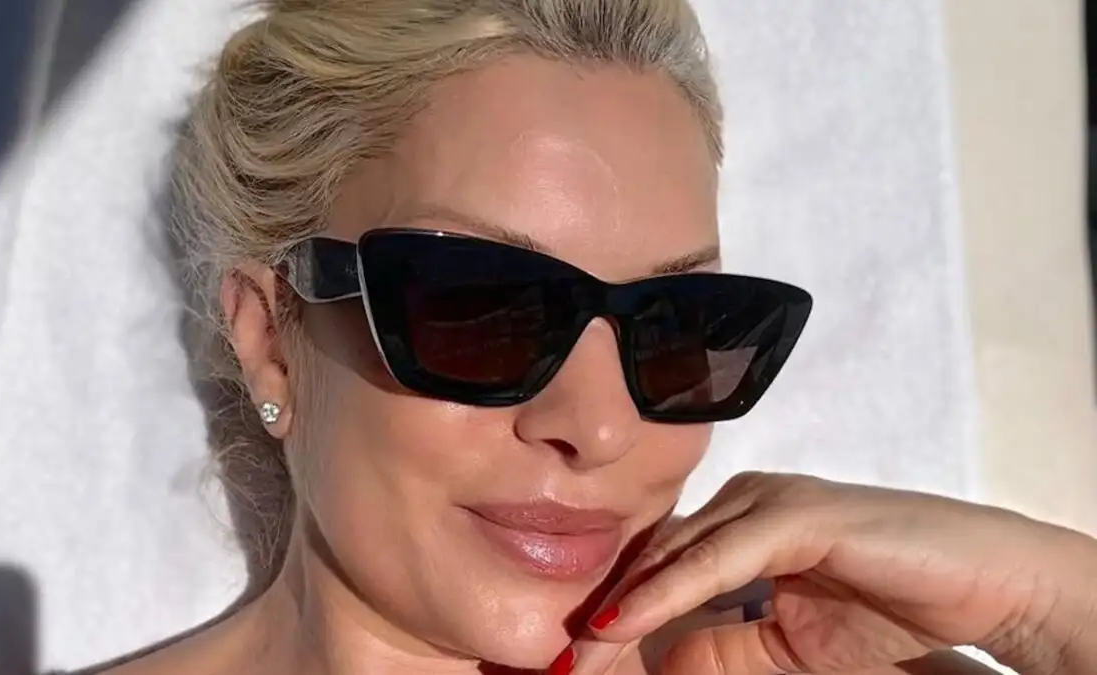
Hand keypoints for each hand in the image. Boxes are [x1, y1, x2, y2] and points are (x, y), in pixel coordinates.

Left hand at [560, 472, 1096, 674]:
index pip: (656, 567)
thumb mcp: (782, 646)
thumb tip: (654, 664)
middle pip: (653, 556)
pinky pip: (721, 558)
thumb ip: (718, 647)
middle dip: (603, 612)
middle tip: (554, 660)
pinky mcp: (798, 512)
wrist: (983, 591)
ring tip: (575, 650)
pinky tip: (625, 621)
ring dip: (623, 604)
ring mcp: (770, 500)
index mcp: (736, 524)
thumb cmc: (890, 611)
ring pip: (676, 553)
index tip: (565, 661)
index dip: (612, 613)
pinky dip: (670, 591)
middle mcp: (744, 502)